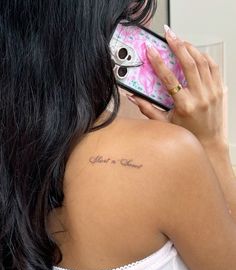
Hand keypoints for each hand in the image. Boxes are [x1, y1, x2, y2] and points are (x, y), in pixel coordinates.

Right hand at [127, 25, 226, 147]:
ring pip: (203, 62)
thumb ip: (148, 109)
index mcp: (185, 105)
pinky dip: (204, 57)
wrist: (210, 142)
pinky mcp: (220, 90)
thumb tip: (133, 97)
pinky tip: (195, 53)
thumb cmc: (188, 134)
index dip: (158, 62)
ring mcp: (213, 92)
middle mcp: (201, 96)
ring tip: (180, 42)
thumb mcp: (165, 123)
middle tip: (169, 35)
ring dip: (191, 48)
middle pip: (189, 63)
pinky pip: (213, 67)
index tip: (151, 51)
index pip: (169, 78)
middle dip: (177, 45)